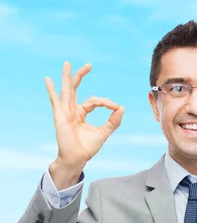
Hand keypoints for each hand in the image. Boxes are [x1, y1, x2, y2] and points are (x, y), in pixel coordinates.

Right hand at [45, 61, 124, 188]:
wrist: (78, 158)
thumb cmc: (87, 147)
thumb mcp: (104, 132)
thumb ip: (113, 121)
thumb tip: (122, 107)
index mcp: (81, 113)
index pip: (94, 101)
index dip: (106, 102)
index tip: (115, 107)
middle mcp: (72, 110)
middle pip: (76, 89)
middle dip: (81, 76)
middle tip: (89, 65)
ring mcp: (65, 112)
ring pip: (67, 91)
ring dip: (67, 77)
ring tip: (67, 63)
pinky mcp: (60, 117)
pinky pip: (55, 101)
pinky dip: (51, 90)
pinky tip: (48, 79)